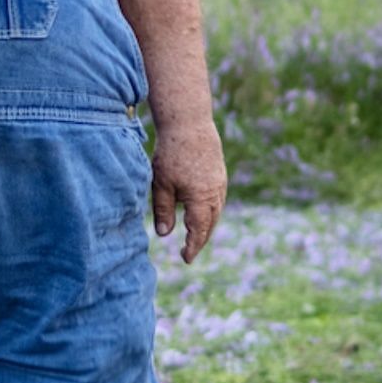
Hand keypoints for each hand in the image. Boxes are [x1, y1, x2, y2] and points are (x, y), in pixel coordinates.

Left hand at [149, 122, 226, 262]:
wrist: (189, 123)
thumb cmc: (172, 154)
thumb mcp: (161, 185)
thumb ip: (163, 211)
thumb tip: (164, 234)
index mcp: (201, 199)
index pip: (199, 231)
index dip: (193, 247)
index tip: (186, 259)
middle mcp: (215, 193)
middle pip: (211, 224)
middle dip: (201, 239)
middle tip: (189, 250)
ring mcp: (220, 183)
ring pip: (217, 212)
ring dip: (208, 226)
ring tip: (196, 234)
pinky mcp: (220, 173)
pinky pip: (218, 199)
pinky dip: (211, 211)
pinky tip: (202, 211)